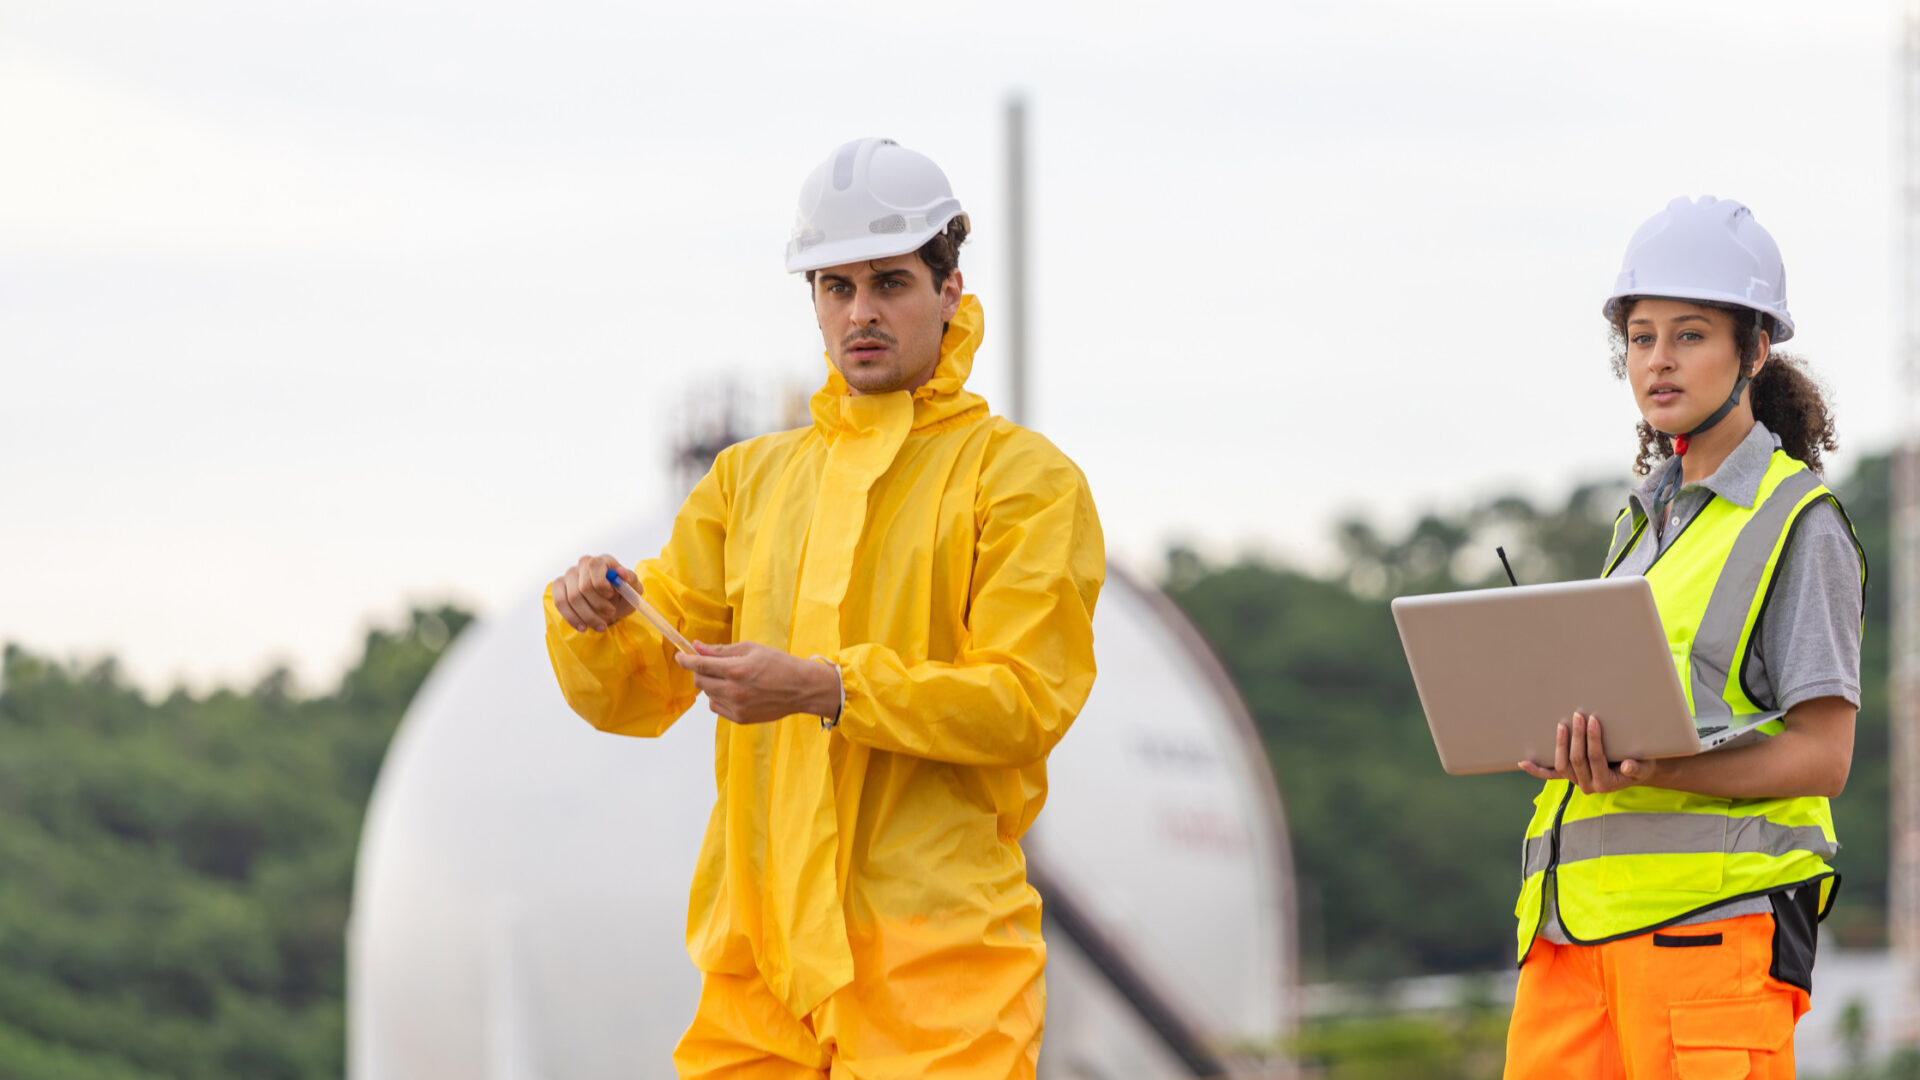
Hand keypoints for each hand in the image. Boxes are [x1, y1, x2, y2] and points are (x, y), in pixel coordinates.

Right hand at [551, 554, 637, 632]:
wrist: (613, 604)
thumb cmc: (623, 594)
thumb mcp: (633, 588)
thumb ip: (630, 579)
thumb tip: (622, 574)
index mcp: (602, 560)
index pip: (594, 566)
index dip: (601, 583)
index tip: (610, 596)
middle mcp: (583, 564)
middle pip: (584, 586)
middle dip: (598, 604)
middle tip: (611, 613)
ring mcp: (570, 575)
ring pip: (572, 598)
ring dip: (588, 616)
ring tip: (601, 626)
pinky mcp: (559, 587)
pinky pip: (560, 602)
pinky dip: (572, 618)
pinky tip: (583, 627)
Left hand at [674, 642, 841, 725]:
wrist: (802, 688)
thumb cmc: (780, 664)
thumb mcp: (751, 649)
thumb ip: (722, 650)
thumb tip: (698, 646)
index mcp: (736, 670)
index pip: (700, 665)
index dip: (686, 660)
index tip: (680, 656)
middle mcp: (734, 690)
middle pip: (700, 681)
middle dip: (700, 671)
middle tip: (710, 665)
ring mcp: (736, 707)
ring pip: (707, 696)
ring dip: (711, 685)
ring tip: (729, 679)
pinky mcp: (740, 718)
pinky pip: (717, 708)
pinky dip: (719, 698)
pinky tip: (733, 691)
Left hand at [1518, 711, 1657, 793]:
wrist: (1636, 771)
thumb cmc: (1641, 764)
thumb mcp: (1644, 766)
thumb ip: (1637, 768)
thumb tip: (1628, 766)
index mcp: (1606, 784)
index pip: (1595, 758)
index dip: (1592, 739)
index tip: (1593, 720)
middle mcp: (1588, 786)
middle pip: (1577, 759)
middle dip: (1577, 736)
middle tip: (1578, 715)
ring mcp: (1576, 781)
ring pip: (1562, 764)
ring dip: (1560, 744)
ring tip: (1562, 725)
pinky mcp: (1569, 776)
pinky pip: (1550, 775)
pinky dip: (1537, 770)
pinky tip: (1524, 762)